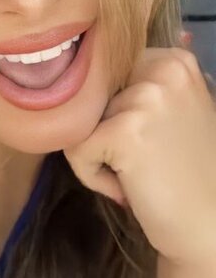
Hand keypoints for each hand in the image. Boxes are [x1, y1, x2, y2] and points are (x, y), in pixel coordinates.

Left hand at [63, 37, 215, 265]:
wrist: (208, 229)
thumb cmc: (185, 174)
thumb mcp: (173, 113)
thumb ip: (141, 85)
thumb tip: (94, 48)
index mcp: (175, 59)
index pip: (106, 73)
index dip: (114, 112)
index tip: (148, 142)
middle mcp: (164, 69)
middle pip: (89, 94)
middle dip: (102, 133)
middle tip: (143, 163)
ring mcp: (146, 98)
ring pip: (78, 121)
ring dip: (98, 156)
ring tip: (137, 175)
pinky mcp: (125, 131)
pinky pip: (75, 149)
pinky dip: (92, 177)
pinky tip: (128, 190)